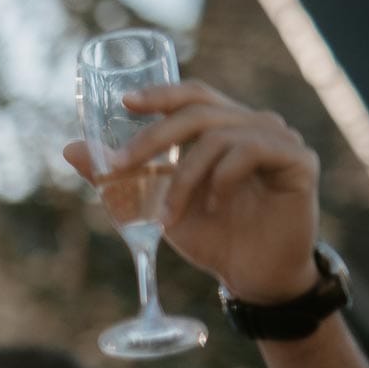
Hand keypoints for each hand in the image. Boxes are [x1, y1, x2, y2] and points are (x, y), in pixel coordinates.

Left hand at [62, 81, 319, 303]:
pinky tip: (215, 206)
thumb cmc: (209, 235)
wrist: (252, 275)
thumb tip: (69, 148)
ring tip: (170, 216)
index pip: (192, 95)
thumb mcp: (154, 208)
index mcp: (221, 128)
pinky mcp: (299, 160)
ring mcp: (279, 139)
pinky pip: (251, 151)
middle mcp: (252, 125)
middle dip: (152, 137)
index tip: (124, 102)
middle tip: (120, 166)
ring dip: (183, 178)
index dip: (160, 93)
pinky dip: (221, 179)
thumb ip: (119, 178)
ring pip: (217, 136)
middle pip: (197, 109)